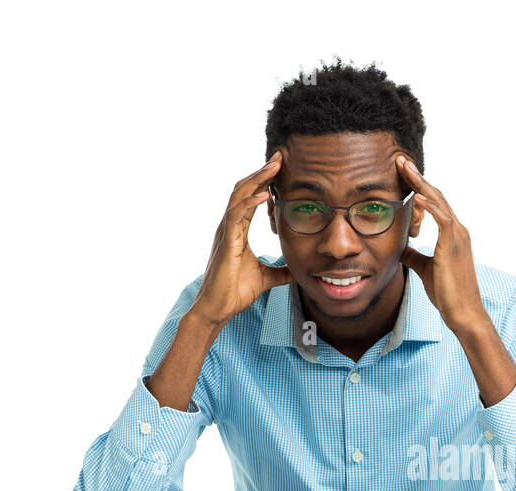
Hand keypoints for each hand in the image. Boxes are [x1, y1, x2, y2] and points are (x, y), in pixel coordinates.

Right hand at [190, 151, 293, 326]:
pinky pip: (236, 216)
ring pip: (239, 197)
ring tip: (274, 166)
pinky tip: (265, 195)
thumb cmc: (234, 293)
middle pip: (245, 190)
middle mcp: (229, 227)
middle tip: (280, 156)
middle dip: (262, 172)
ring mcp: (225, 232)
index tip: (281, 168)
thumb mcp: (266, 279)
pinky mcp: (225, 242)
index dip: (264, 181)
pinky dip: (250, 203)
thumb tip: (298, 270)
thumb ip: (281, 271)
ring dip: (257, 180)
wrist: (217, 310)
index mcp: (237, 231)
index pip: (251, 198)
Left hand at [396, 155, 487, 333]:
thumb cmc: (448, 294)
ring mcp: (458, 237)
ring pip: (439, 202)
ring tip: (404, 168)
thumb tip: (401, 249)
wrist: (464, 313)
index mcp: (453, 234)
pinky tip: (417, 197)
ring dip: (421, 184)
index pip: (435, 203)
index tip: (403, 173)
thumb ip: (415, 256)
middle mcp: (458, 230)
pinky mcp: (454, 246)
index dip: (419, 186)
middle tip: (400, 160)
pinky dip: (431, 207)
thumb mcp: (426, 270)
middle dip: (417, 177)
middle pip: (436, 195)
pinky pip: (443, 220)